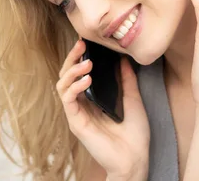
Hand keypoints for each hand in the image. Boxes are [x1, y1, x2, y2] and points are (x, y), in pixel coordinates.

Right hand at [57, 40, 149, 179]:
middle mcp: (82, 104)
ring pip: (62, 85)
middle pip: (66, 75)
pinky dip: (74, 87)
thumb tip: (123, 59)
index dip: (80, 56)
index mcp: (93, 98)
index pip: (79, 72)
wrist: (135, 158)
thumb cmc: (135, 134)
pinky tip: (86, 79)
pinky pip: (68, 100)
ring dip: (72, 71)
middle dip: (72, 58)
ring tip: (87, 62)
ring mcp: (77, 113)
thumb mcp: (133, 99)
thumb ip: (126, 79)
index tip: (86, 41)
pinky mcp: (76, 122)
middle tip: (81, 44)